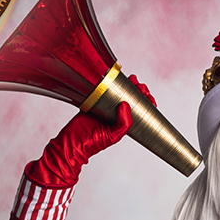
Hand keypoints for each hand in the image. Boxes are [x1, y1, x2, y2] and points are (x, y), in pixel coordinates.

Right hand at [28, 75, 153, 186]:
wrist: (72, 140)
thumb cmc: (92, 142)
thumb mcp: (113, 136)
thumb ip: (123, 124)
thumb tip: (126, 104)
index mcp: (123, 122)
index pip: (139, 110)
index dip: (146, 101)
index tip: (147, 95)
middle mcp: (116, 113)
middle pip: (132, 98)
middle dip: (139, 90)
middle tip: (141, 87)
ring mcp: (106, 105)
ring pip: (120, 91)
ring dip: (128, 84)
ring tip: (133, 80)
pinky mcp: (94, 98)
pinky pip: (106, 87)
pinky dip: (113, 82)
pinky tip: (118, 78)